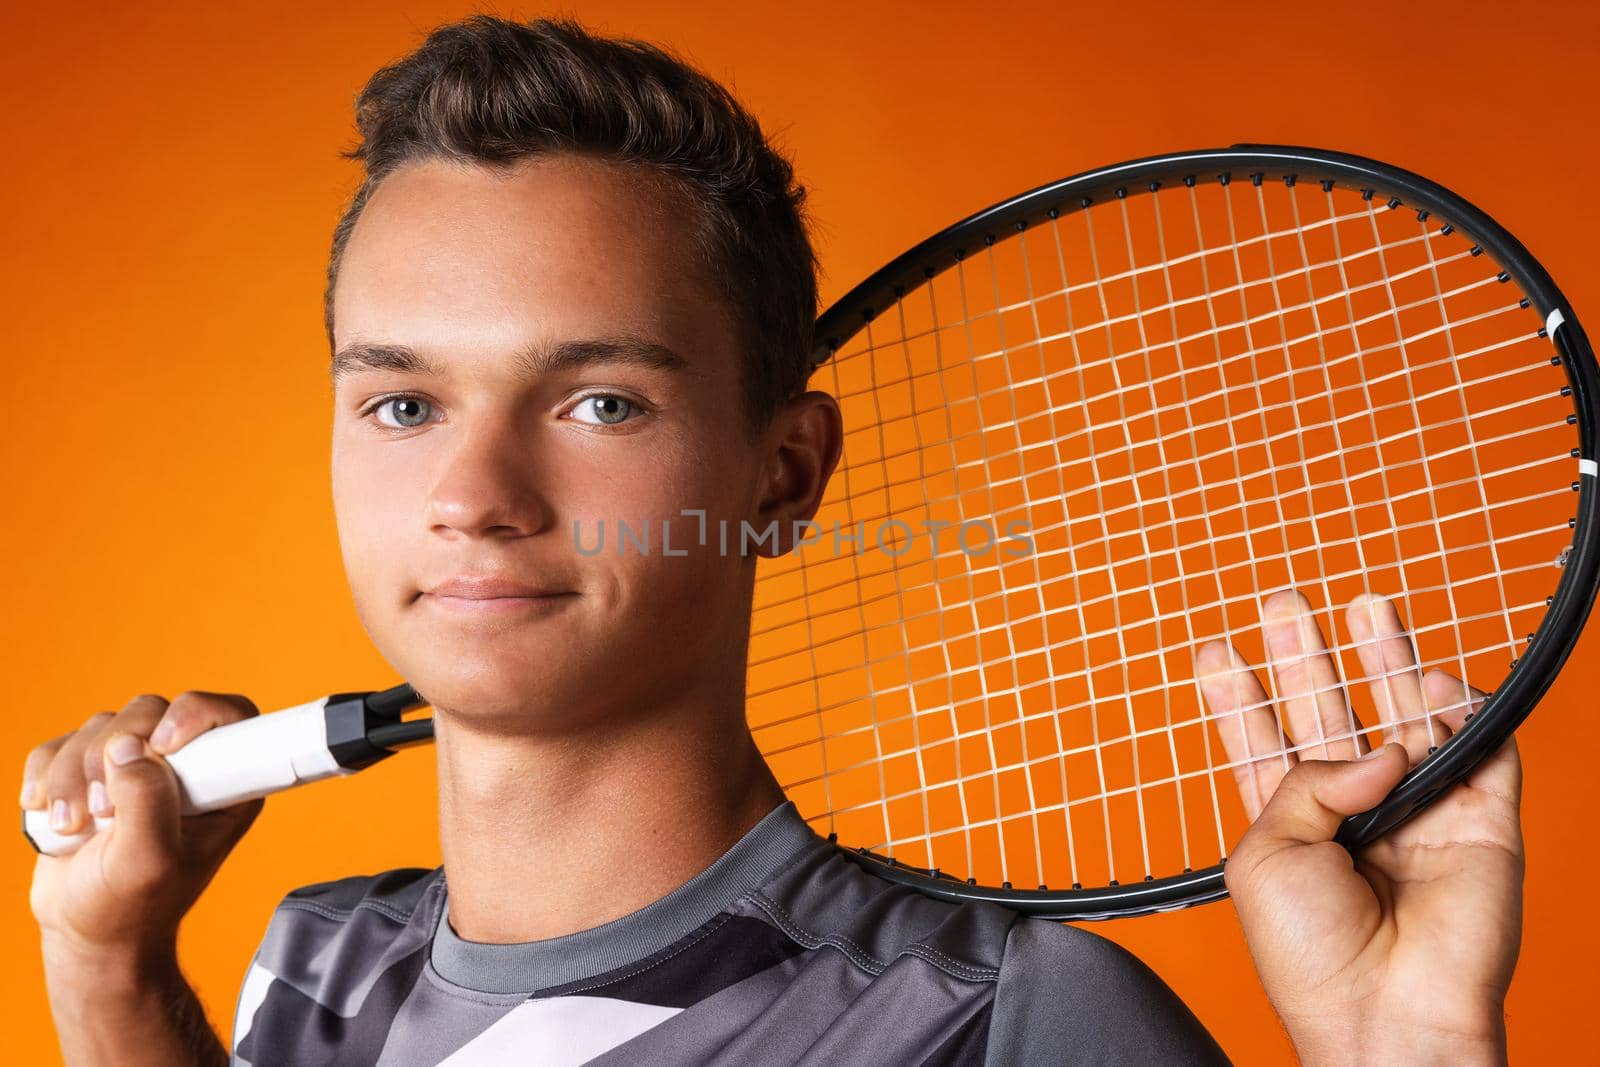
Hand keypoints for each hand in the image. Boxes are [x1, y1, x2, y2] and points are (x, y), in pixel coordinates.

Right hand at [23, 691, 263, 962]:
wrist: (85, 930)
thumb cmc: (130, 906)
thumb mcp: (149, 863)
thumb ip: (147, 802)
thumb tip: (130, 748)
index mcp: (224, 785)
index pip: (231, 716)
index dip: (195, 714)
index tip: (161, 745)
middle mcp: (184, 766)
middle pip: (150, 712)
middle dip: (111, 756)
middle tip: (102, 812)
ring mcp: (134, 764)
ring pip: (101, 726)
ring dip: (72, 775)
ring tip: (74, 827)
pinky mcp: (90, 770)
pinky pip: (61, 742)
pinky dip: (44, 775)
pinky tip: (49, 814)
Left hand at [1196, 591, 1520, 1066]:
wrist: (1386, 1013)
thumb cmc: (1311, 953)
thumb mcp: (1265, 853)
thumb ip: (1306, 780)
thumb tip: (1380, 749)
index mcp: (1291, 829)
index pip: (1260, 747)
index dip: (1239, 699)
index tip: (1214, 650)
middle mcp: (1353, 815)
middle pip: (1327, 716)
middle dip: (1305, 658)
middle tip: (1284, 602)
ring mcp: (1418, 815)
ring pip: (1403, 718)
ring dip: (1383, 658)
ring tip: (1365, 603)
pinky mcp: (1481, 824)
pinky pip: (1481, 752)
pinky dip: (1462, 709)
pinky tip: (1433, 678)